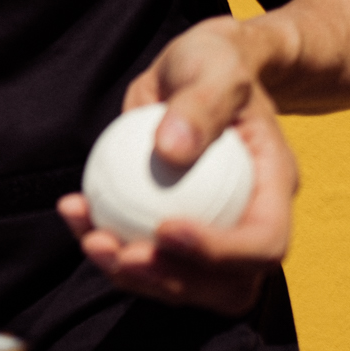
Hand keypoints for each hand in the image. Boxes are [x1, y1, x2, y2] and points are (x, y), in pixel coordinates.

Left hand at [56, 16, 299, 313]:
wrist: (200, 70)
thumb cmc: (215, 64)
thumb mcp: (215, 68)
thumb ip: (200, 105)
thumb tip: (171, 152)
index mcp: (275, 188)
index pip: (264, 243)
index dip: (219, 252)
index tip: (165, 230)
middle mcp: (250, 221)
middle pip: (227, 286)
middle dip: (172, 281)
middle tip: (119, 253)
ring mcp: (215, 233)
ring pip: (183, 284)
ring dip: (132, 275)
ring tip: (90, 240)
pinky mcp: (174, 231)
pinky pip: (146, 255)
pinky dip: (109, 244)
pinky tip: (74, 213)